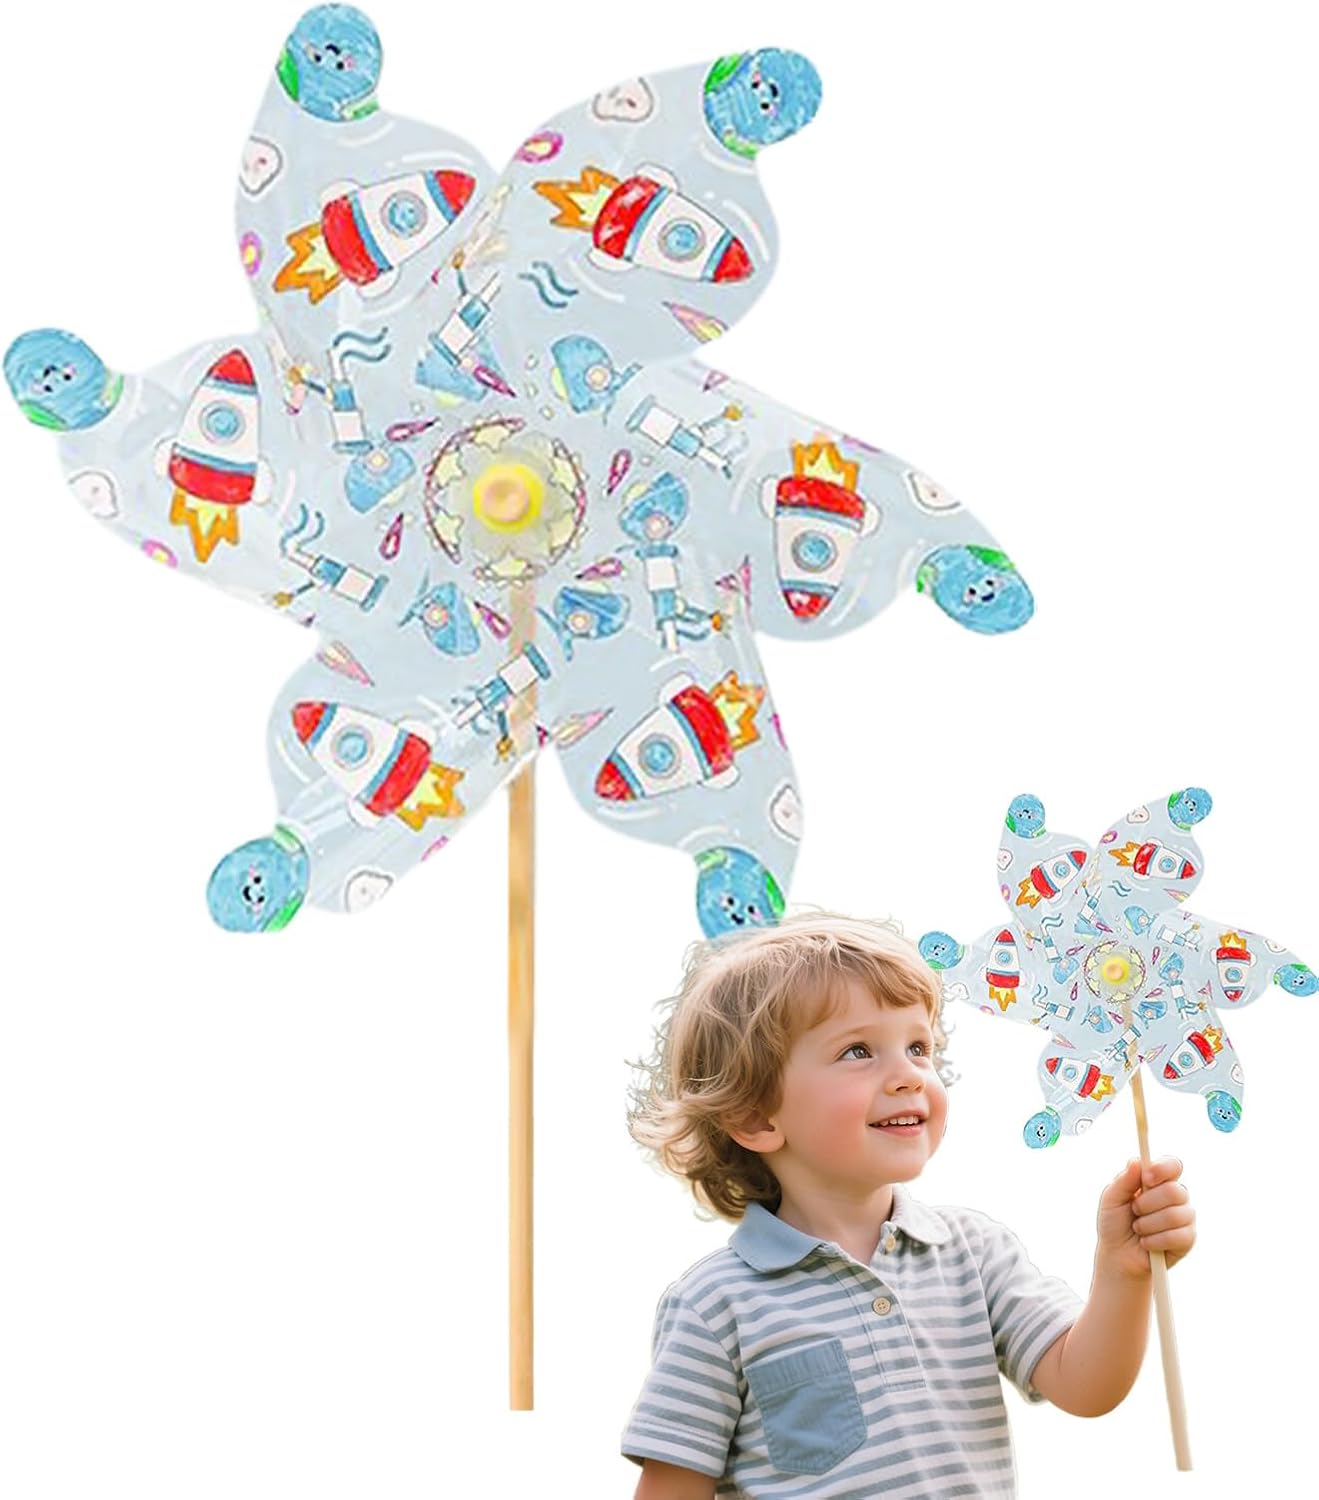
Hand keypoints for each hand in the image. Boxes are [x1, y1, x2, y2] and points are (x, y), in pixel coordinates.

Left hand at [1095, 1157, 1195, 1279]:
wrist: (1118, 1255)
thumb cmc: (1114, 1223)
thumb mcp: (1111, 1199)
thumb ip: (1123, 1180)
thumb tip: (1136, 1161)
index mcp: (1158, 1181)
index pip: (1173, 1165)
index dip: (1162, 1169)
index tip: (1146, 1179)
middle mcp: (1176, 1196)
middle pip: (1175, 1191)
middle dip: (1147, 1203)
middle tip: (1134, 1210)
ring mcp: (1184, 1217)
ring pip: (1175, 1215)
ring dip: (1148, 1224)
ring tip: (1138, 1228)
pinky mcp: (1188, 1239)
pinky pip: (1178, 1237)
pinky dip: (1154, 1241)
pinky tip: (1146, 1242)